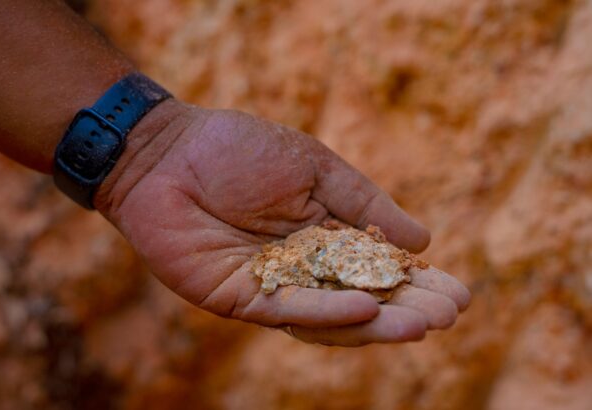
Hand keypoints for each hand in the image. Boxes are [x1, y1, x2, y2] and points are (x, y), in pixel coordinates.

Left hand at [95, 99, 469, 346]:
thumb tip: (424, 239)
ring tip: (423, 322)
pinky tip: (365, 309)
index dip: (417, 280)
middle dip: (406, 307)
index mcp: (324, 236)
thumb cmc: (239, 151)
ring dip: (378, 321)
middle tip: (450, 313)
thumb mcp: (316, 168)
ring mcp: (273, 288)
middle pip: (361, 298)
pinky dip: (328, 313)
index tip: (459, 292)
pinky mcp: (240, 299)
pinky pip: (289, 311)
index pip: (378, 266)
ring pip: (331, 316)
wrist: (168, 151)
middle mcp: (303, 269)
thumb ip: (364, 201)